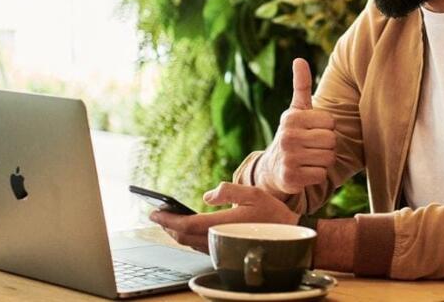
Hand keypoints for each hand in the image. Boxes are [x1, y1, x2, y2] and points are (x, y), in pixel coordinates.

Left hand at [149, 182, 298, 252]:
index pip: (186, 224)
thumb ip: (228, 191)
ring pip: (190, 244)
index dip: (167, 219)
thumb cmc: (273, 214)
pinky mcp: (225, 251)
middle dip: (168, 226)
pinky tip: (187, 230)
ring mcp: (221, 248)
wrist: (289, 238)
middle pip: (183, 237)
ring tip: (169, 221)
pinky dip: (188, 238)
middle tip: (157, 215)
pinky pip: (200, 246)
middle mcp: (218, 239)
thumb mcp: (252, 193)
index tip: (153, 212)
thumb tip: (207, 196)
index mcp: (222, 225)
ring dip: (176, 233)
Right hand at [257, 58, 336, 196]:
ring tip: (309, 159)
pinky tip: (304, 171)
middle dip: (326, 146)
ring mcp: (288, 158)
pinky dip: (316, 176)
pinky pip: (321, 175)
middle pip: (331, 140)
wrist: (272, 168)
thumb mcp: (296, 110)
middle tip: (312, 147)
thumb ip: (301, 86)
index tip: (312, 131)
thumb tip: (299, 59)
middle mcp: (287, 136)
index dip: (326, 128)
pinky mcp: (290, 177)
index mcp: (291, 118)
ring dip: (323, 161)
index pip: (330, 122)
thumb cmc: (292, 135)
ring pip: (328, 158)